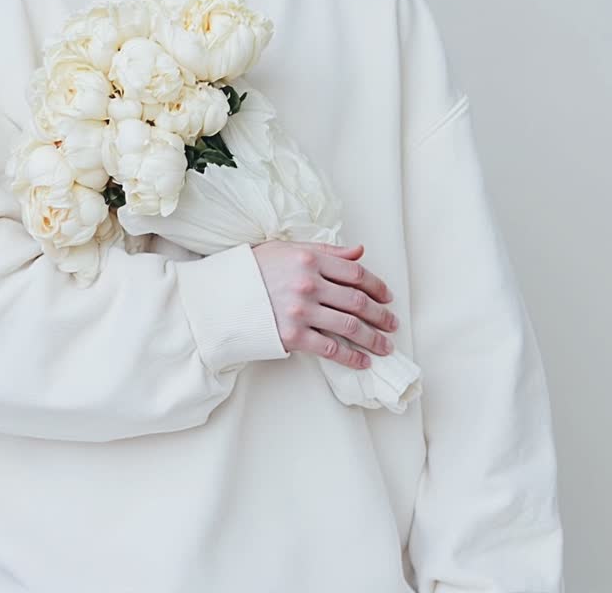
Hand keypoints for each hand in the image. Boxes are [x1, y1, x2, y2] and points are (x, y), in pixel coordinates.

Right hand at [251, 241, 398, 369]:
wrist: (219, 298)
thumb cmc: (252, 271)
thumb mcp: (286, 249)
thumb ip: (326, 251)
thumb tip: (359, 252)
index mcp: (309, 258)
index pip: (355, 272)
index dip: (377, 286)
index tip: (387, 297)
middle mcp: (308, 283)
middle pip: (358, 301)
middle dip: (381, 315)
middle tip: (392, 324)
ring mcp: (301, 311)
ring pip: (350, 326)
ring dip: (372, 338)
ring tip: (385, 346)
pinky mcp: (292, 335)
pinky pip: (331, 348)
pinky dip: (351, 357)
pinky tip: (362, 361)